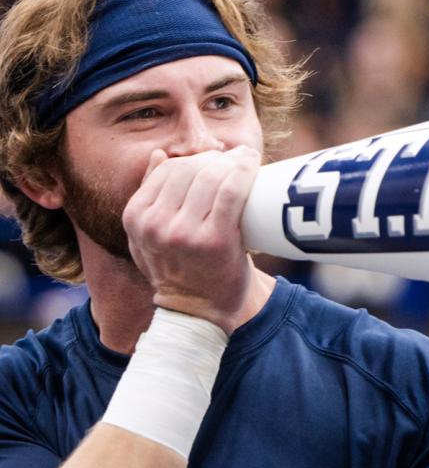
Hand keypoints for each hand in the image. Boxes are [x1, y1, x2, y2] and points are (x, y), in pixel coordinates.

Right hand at [122, 145, 259, 333]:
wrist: (198, 312)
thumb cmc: (179, 271)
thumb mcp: (147, 238)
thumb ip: (148, 197)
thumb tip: (159, 155)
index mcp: (136, 218)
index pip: (167, 171)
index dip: (194, 159)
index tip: (215, 157)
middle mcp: (156, 224)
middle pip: (189, 171)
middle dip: (215, 158)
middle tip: (234, 157)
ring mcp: (185, 233)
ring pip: (210, 177)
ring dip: (231, 162)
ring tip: (246, 159)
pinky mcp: (215, 240)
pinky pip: (230, 192)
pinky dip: (244, 172)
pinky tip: (252, 163)